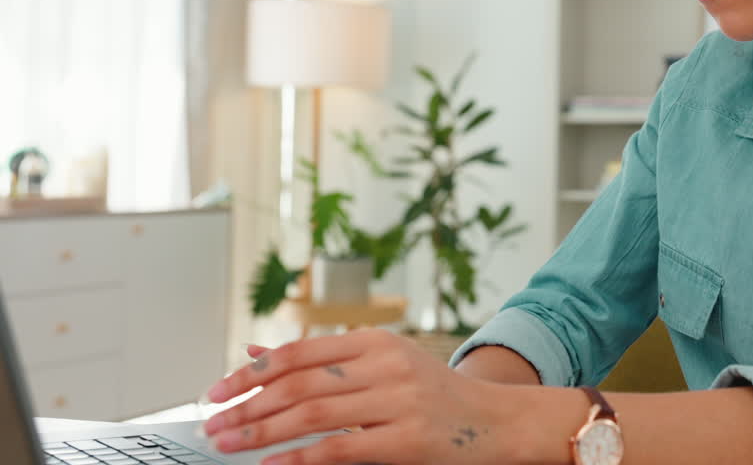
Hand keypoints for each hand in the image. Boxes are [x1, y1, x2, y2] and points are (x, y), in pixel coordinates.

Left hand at [201, 328, 515, 464]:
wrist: (499, 422)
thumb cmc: (436, 397)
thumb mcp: (382, 365)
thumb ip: (322, 360)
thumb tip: (254, 351)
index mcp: (376, 341)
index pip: (299, 352)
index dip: (251, 372)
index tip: (217, 391)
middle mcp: (387, 364)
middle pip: (299, 383)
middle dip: (247, 406)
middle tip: (212, 425)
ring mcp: (399, 400)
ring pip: (312, 414)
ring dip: (262, 431)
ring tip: (229, 445)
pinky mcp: (407, 439)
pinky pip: (340, 448)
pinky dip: (299, 457)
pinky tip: (272, 463)